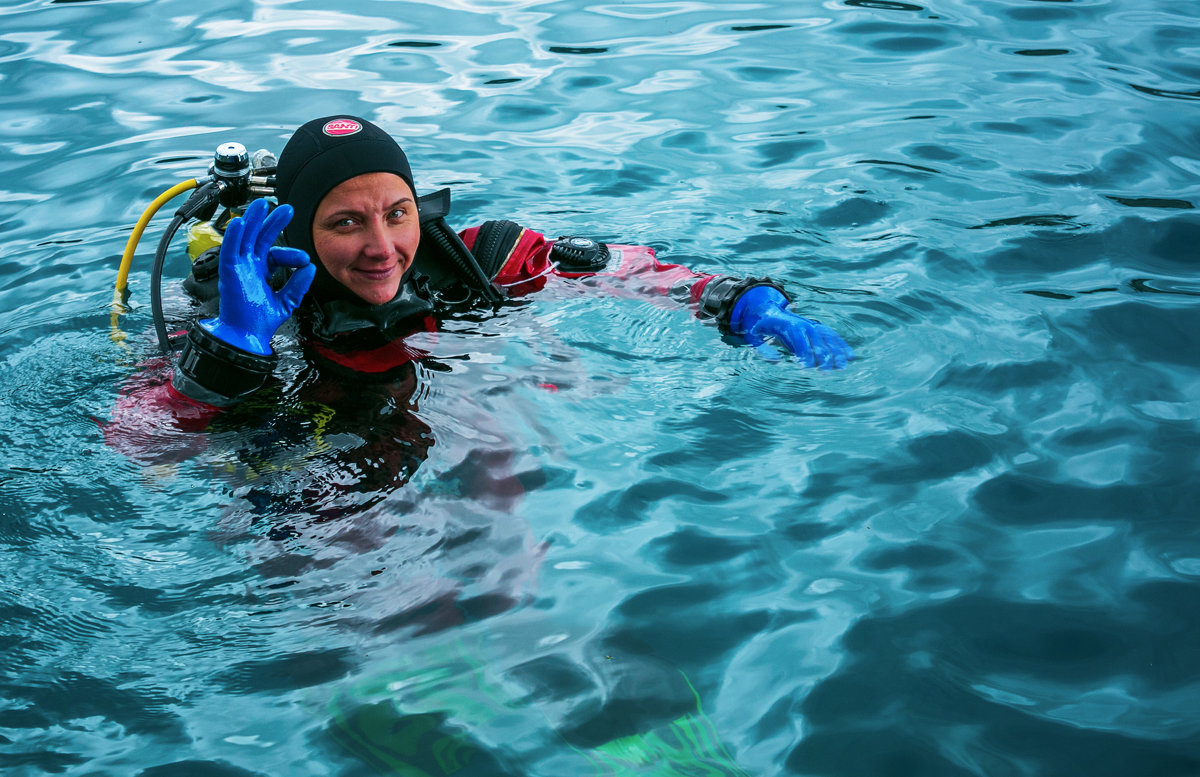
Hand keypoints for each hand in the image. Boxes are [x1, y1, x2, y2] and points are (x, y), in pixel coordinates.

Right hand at [199, 198, 314, 354]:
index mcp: (260, 272)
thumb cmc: (260, 322)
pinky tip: (240, 222)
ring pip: (244, 237)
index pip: (275, 253)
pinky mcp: (229, 271)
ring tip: (261, 204)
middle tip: (286, 209)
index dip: (290, 254)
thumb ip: (298, 285)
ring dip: (252, 220)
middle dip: (271, 221)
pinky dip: (234, 235)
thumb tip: (310, 268)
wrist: (247, 337)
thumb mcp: (287, 301)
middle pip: (259, 238)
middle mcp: (248, 267)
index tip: (304, 259)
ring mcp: (238, 267)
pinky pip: (230, 249)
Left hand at [729, 286, 852, 368]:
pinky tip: (849, 356)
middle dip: (822, 357)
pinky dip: (841, 345)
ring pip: (828, 338)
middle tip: (825, 374)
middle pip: (818, 341)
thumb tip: (777, 362)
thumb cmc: (760, 327)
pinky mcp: (817, 328)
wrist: (767, 309)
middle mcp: (804, 325)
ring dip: (836, 352)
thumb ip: (763, 350)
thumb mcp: (754, 337)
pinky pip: (832, 336)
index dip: (805, 355)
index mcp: (789, 327)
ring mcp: (813, 325)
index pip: (800, 342)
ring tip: (842, 367)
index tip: (807, 369)